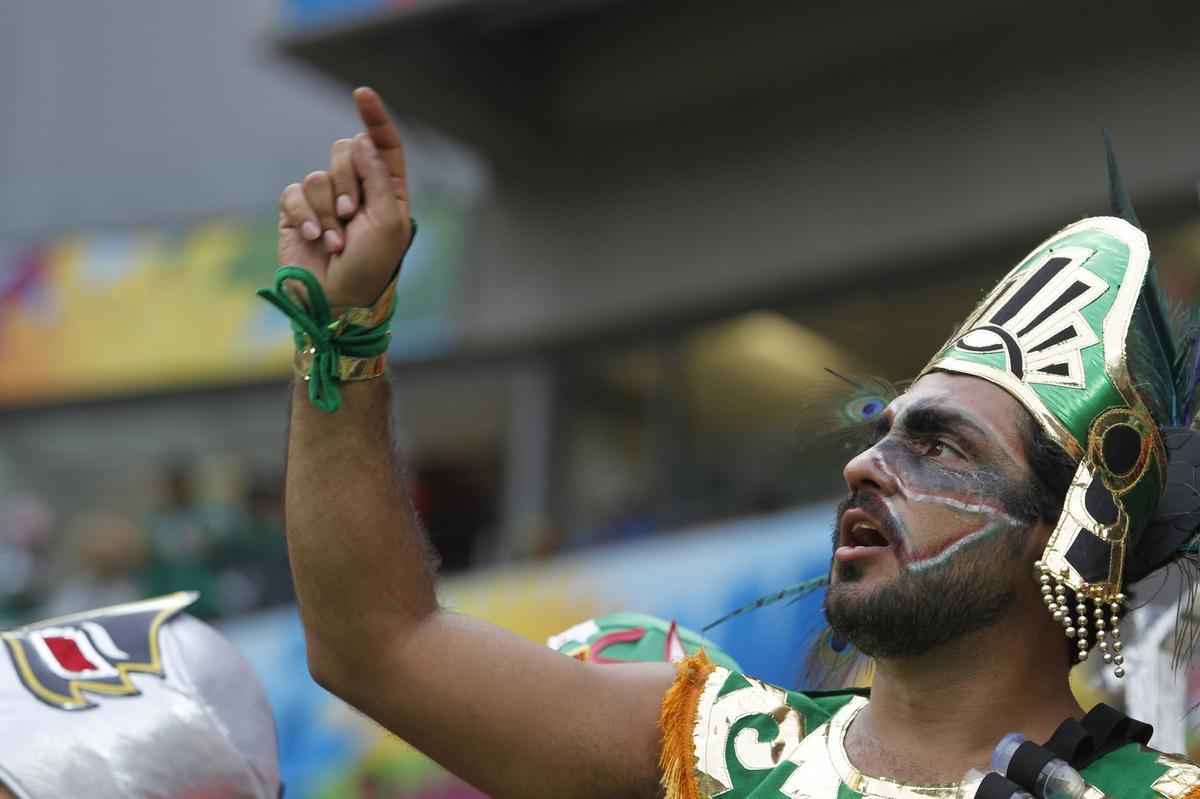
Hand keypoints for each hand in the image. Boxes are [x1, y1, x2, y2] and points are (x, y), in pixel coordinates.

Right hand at [277, 87, 412, 309]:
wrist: (337, 301)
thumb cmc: (371, 267)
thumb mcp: (387, 222)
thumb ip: (377, 177)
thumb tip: (361, 140)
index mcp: (387, 190)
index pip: (383, 145)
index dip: (374, 117)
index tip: (361, 93)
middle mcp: (356, 190)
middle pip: (344, 151)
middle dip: (347, 181)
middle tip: (353, 216)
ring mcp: (325, 200)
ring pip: (318, 175)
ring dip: (329, 211)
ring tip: (336, 242)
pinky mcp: (297, 213)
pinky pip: (294, 194)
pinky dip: (306, 216)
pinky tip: (317, 239)